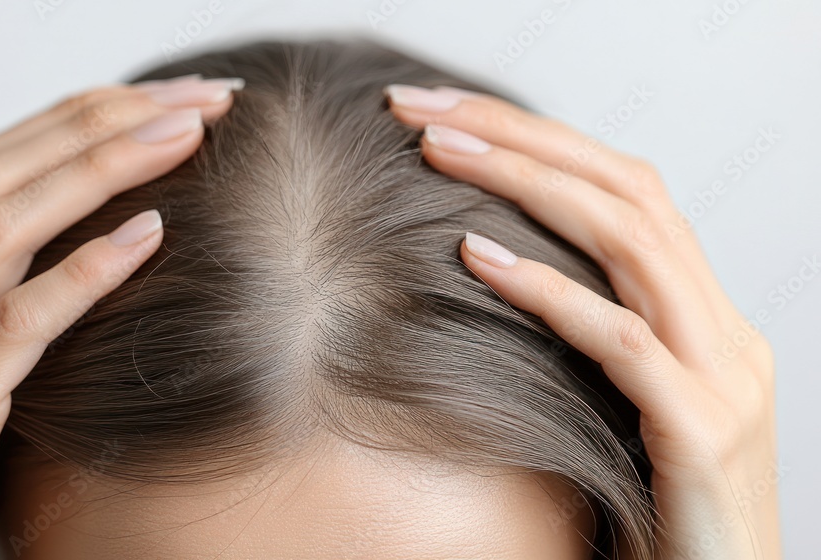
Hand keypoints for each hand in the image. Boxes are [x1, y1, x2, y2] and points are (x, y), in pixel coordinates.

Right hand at [0, 75, 239, 558]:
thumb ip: (9, 318)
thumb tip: (111, 246)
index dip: (72, 120)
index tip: (165, 100)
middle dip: (95, 123)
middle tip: (197, 100)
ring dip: (95, 172)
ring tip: (184, 140)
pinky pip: (7, 330)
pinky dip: (78, 275)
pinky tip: (147, 238)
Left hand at [385, 84, 780, 558]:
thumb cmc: (650, 507)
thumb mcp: (622, 403)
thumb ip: (590, 335)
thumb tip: (489, 268)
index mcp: (703, 316)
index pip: (626, 189)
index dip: (536, 139)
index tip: (444, 115)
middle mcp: (723, 329)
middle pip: (626, 189)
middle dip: (520, 136)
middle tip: (422, 109)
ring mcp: (722, 376)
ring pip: (630, 241)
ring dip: (525, 185)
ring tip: (436, 153)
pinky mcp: (700, 431)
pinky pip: (621, 341)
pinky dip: (548, 291)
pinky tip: (473, 258)